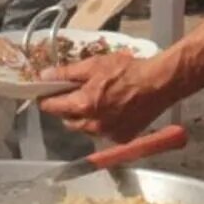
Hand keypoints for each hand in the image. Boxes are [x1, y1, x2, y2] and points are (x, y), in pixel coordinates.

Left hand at [39, 51, 173, 140]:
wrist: (159, 83)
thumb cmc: (127, 70)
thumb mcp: (94, 65)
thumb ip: (66, 73)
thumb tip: (44, 76)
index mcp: (82, 106)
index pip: (52, 107)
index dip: (46, 99)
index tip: (45, 93)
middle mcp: (92, 126)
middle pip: (68, 120)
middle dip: (67, 108)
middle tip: (76, 93)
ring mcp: (107, 135)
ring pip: (85, 129)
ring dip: (85, 118)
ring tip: (98, 101)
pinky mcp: (122, 139)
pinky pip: (103, 133)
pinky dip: (103, 124)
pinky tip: (113, 110)